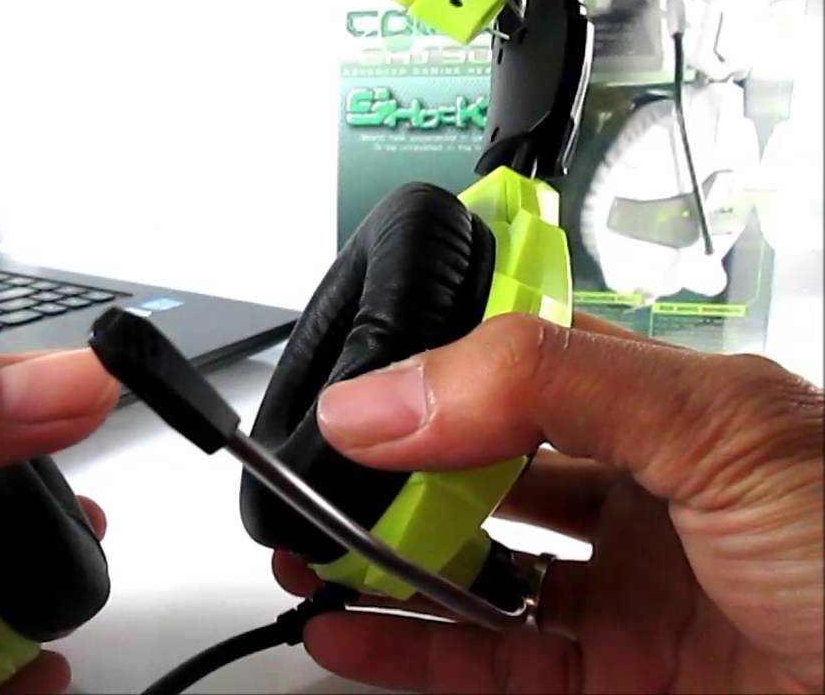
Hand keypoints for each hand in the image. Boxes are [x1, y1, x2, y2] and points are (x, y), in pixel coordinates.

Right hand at [274, 313, 822, 693]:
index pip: (515, 367)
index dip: (427, 375)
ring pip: (473, 573)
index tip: (349, 394)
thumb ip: (547, 387)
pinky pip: (489, 665)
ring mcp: (627, 596)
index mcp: (670, 409)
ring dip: (382, 566)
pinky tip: (351, 633)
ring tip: (309, 557)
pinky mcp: (616, 684)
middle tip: (318, 482)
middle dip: (390, 475)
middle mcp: (642, 496)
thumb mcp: (721, 430)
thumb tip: (390, 393)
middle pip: (479, 473)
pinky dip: (408, 652)